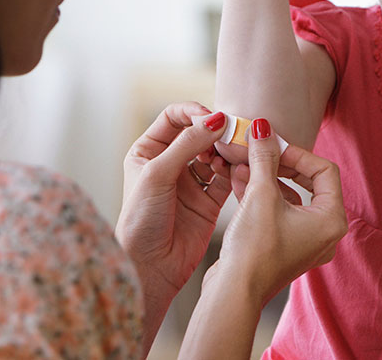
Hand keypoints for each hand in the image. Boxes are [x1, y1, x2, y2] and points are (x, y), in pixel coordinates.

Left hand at [114, 102, 231, 351]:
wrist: (149, 268)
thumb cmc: (140, 221)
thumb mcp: (158, 175)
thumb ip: (187, 145)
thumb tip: (215, 119)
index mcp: (148, 152)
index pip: (174, 118)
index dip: (194, 114)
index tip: (212, 118)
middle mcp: (170, 164)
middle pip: (199, 134)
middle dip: (216, 131)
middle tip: (233, 132)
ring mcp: (190, 183)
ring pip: (215, 154)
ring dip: (226, 151)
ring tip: (234, 154)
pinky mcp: (209, 202)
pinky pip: (227, 178)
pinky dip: (236, 171)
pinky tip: (240, 170)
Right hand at [207, 118, 346, 304]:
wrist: (234, 290)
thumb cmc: (254, 249)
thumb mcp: (260, 195)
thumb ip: (264, 158)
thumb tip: (263, 128)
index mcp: (331, 220)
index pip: (324, 170)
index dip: (298, 153)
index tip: (273, 145)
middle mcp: (325, 232)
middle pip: (309, 182)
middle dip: (281, 165)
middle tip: (261, 151)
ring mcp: (305, 241)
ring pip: (290, 197)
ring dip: (267, 178)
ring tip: (244, 164)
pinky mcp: (285, 246)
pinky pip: (279, 212)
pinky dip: (262, 195)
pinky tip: (239, 181)